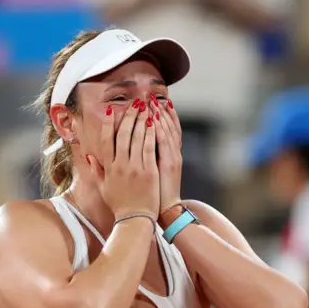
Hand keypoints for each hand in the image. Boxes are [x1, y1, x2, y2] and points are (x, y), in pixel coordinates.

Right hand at [87, 99, 158, 219]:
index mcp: (109, 167)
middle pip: (123, 135)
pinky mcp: (149, 172)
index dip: (108, 124)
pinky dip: (151, 134)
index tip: (111, 111)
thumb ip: (97, 170)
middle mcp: (120, 165)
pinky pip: (150, 148)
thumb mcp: (104, 187)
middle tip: (134, 103)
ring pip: (137, 138)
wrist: (135, 219)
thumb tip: (89, 155)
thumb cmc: (119, 204)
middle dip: (129, 116)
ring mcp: (135, 168)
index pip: (106, 140)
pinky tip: (153, 123)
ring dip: (141, 120)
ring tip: (145, 108)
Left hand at [150, 95, 181, 218]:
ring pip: (168, 132)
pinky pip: (165, 144)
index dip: (162, 116)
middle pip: (169, 127)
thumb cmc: (154, 194)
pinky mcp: (169, 165)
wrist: (165, 210)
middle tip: (154, 97)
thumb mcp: (152, 174)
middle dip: (161, 112)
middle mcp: (172, 154)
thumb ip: (146, 159)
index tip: (154, 103)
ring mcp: (172, 158)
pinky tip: (155, 120)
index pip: (166, 131)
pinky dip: (161, 131)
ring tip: (155, 102)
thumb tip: (136, 147)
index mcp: (167, 155)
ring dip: (161, 117)